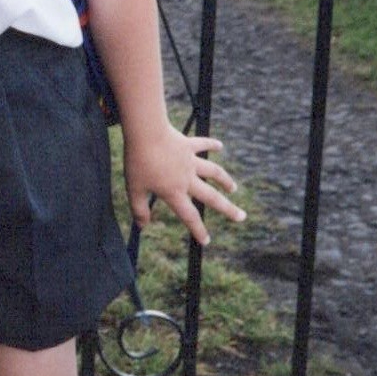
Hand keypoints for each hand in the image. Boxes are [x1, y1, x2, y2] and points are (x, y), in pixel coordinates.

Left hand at [125, 125, 245, 247]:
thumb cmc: (138, 163)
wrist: (146, 134)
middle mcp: (187, 179)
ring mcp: (190, 161)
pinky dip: (212, 145)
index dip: (198, 230)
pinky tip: (220, 146)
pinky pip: (203, 144)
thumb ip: (139, 209)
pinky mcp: (188, 145)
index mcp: (174, 192)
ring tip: (233, 188)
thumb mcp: (134, 189)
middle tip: (242, 216)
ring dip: (225, 180)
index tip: (206, 241)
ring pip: (213, 172)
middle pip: (212, 197)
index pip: (189, 216)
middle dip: (228, 209)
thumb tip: (142, 227)